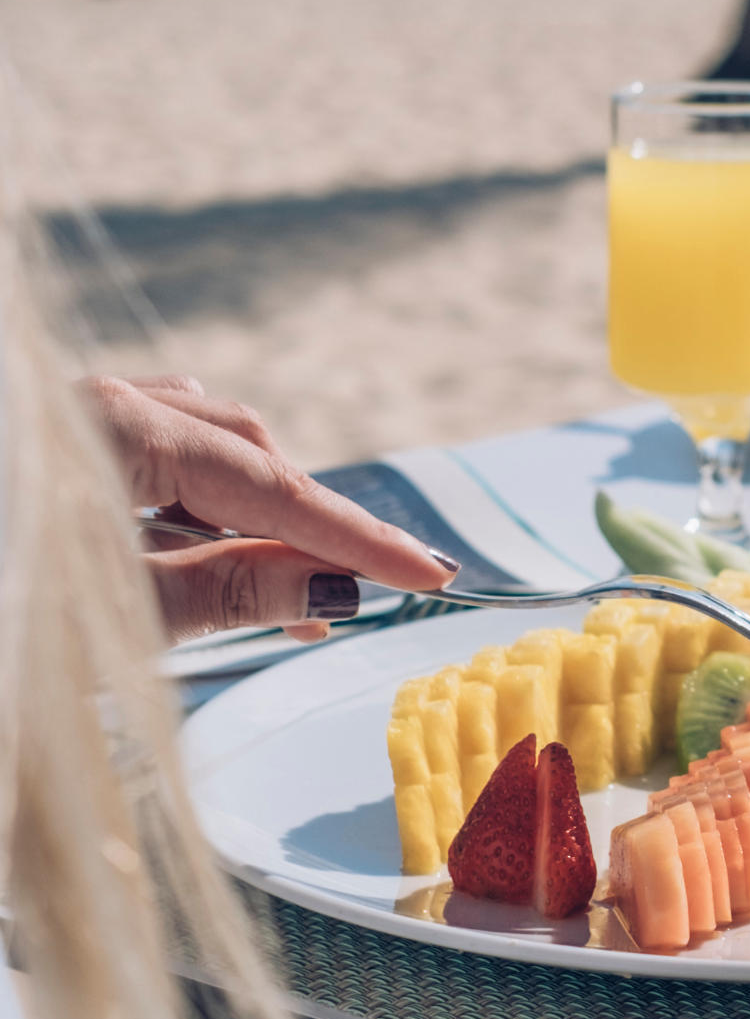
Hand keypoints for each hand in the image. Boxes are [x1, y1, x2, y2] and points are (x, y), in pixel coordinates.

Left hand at [84, 376, 457, 642]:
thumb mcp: (117, 617)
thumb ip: (225, 592)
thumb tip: (333, 586)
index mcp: (114, 429)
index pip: (271, 486)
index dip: (355, 536)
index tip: (429, 570)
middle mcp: (92, 401)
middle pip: (240, 451)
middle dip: (298, 525)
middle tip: (342, 600)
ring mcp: (66, 414)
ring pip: (194, 444)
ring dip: (243, 514)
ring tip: (268, 593)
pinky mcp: (50, 439)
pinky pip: (142, 445)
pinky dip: (185, 496)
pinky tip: (184, 551)